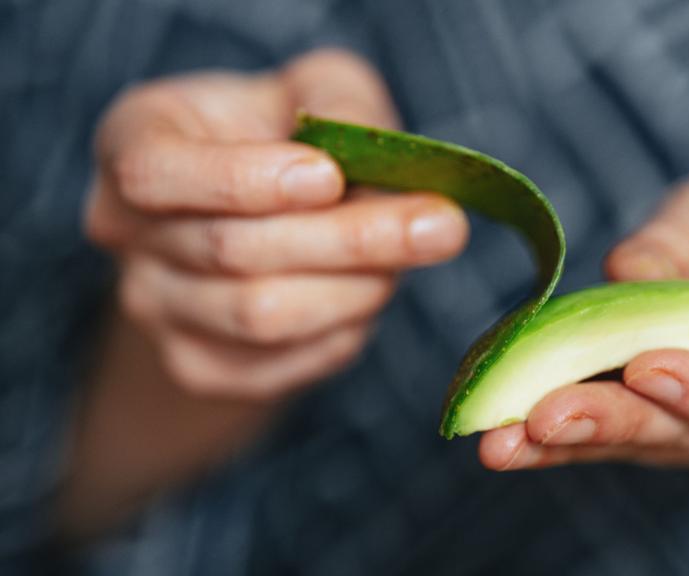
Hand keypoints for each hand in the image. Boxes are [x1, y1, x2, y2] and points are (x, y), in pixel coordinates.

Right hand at [85, 49, 468, 399]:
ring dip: (358, 287)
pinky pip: (283, 363)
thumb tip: (370, 154)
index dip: (243, 181)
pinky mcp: (199, 366)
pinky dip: (345, 329)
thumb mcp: (317, 88)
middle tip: (441, 225)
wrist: (265, 220)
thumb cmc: (291, 138)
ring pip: (262, 315)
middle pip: (232, 252)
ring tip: (415, 251)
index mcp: (134, 144)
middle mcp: (126, 233)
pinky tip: (371, 290)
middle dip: (350, 239)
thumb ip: (340, 103)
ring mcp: (154, 308)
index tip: (329, 177)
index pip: (155, 174)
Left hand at [480, 179, 688, 469]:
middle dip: (619, 423)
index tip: (651, 368)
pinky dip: (558, 445)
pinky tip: (506, 443)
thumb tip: (626, 266)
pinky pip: (617, 442)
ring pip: (649, 445)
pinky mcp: (671, 439)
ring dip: (572, 444)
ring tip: (505, 441)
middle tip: (547, 417)